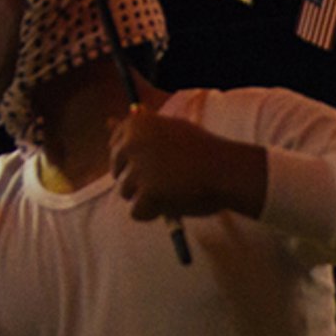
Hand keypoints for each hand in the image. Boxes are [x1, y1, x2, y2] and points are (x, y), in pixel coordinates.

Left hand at [109, 109, 264, 221]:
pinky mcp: (149, 192)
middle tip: (167, 179)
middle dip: (138, 179)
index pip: (115, 146)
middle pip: (117, 171)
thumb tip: (107, 122)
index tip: (155, 163)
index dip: (135, 159)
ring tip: (173, 190)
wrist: (227, 170)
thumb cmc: (203, 151)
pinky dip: (153, 214)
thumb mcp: (168, 129)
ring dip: (146, 197)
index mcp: (136, 124)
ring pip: (126, 193)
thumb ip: (138, 129)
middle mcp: (132, 143)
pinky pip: (137, 213)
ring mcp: (139, 168)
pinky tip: (172, 203)